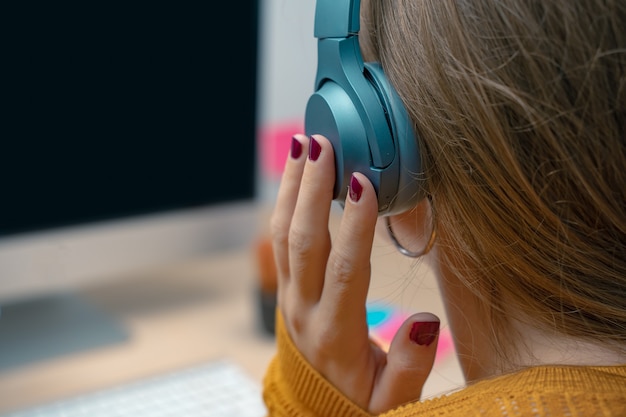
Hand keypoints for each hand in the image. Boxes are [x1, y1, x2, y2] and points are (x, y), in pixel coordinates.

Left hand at [270, 134, 439, 413]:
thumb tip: (425, 321)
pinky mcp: (286, 288)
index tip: (365, 183)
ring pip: (285, 234)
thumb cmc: (358, 401)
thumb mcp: (393, 401)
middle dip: (314, 189)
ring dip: (294, 188)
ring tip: (303, 145)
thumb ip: (410, 366)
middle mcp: (305, 309)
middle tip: (323, 144)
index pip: (345, 271)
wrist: (315, 409)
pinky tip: (296, 175)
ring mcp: (290, 296)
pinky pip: (280, 239)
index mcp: (335, 334)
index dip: (356, 226)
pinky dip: (286, 203)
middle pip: (305, 241)